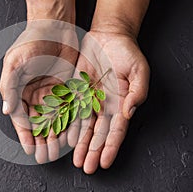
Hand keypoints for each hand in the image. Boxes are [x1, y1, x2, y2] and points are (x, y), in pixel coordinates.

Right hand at [0, 22, 77, 162]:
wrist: (54, 26)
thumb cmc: (31, 42)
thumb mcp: (15, 63)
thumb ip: (9, 87)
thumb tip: (7, 111)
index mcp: (19, 91)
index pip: (22, 118)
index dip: (26, 135)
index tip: (31, 150)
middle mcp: (35, 95)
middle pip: (38, 123)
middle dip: (41, 141)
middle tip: (46, 157)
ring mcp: (52, 93)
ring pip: (54, 120)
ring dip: (55, 136)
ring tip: (58, 152)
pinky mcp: (67, 89)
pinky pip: (68, 109)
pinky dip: (69, 123)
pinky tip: (71, 135)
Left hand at [68, 31, 149, 173]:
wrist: (108, 36)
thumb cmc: (127, 53)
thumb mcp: (139, 71)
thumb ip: (136, 93)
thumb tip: (129, 113)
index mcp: (120, 103)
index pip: (115, 130)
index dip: (110, 147)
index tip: (104, 162)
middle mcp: (104, 105)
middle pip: (98, 133)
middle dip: (92, 151)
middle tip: (87, 168)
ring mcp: (89, 99)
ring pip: (84, 126)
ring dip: (80, 144)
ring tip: (76, 160)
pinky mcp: (76, 90)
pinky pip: (71, 110)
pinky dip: (67, 124)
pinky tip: (64, 137)